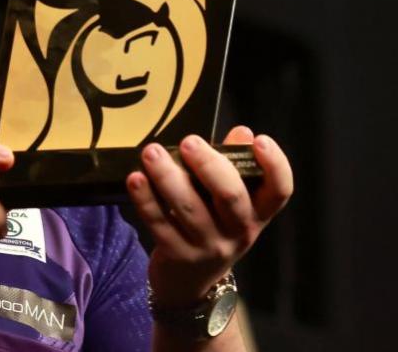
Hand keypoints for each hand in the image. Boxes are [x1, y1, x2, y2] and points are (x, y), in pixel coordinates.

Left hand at [126, 127, 292, 307]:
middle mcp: (238, 231)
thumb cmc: (212, 225)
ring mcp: (208, 246)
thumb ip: (233, 165)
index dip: (275, 166)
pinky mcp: (177, 254)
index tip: (261, 141)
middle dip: (208, 165)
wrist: (190, 282)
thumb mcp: (230, 202)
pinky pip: (159, 223)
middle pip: (230, 196)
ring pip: (189, 208)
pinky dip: (145, 199)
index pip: (279, 191)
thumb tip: (242, 132)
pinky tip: (135, 178)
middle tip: (188, 142)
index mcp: (257, 213)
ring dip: (168, 176)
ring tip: (151, 152)